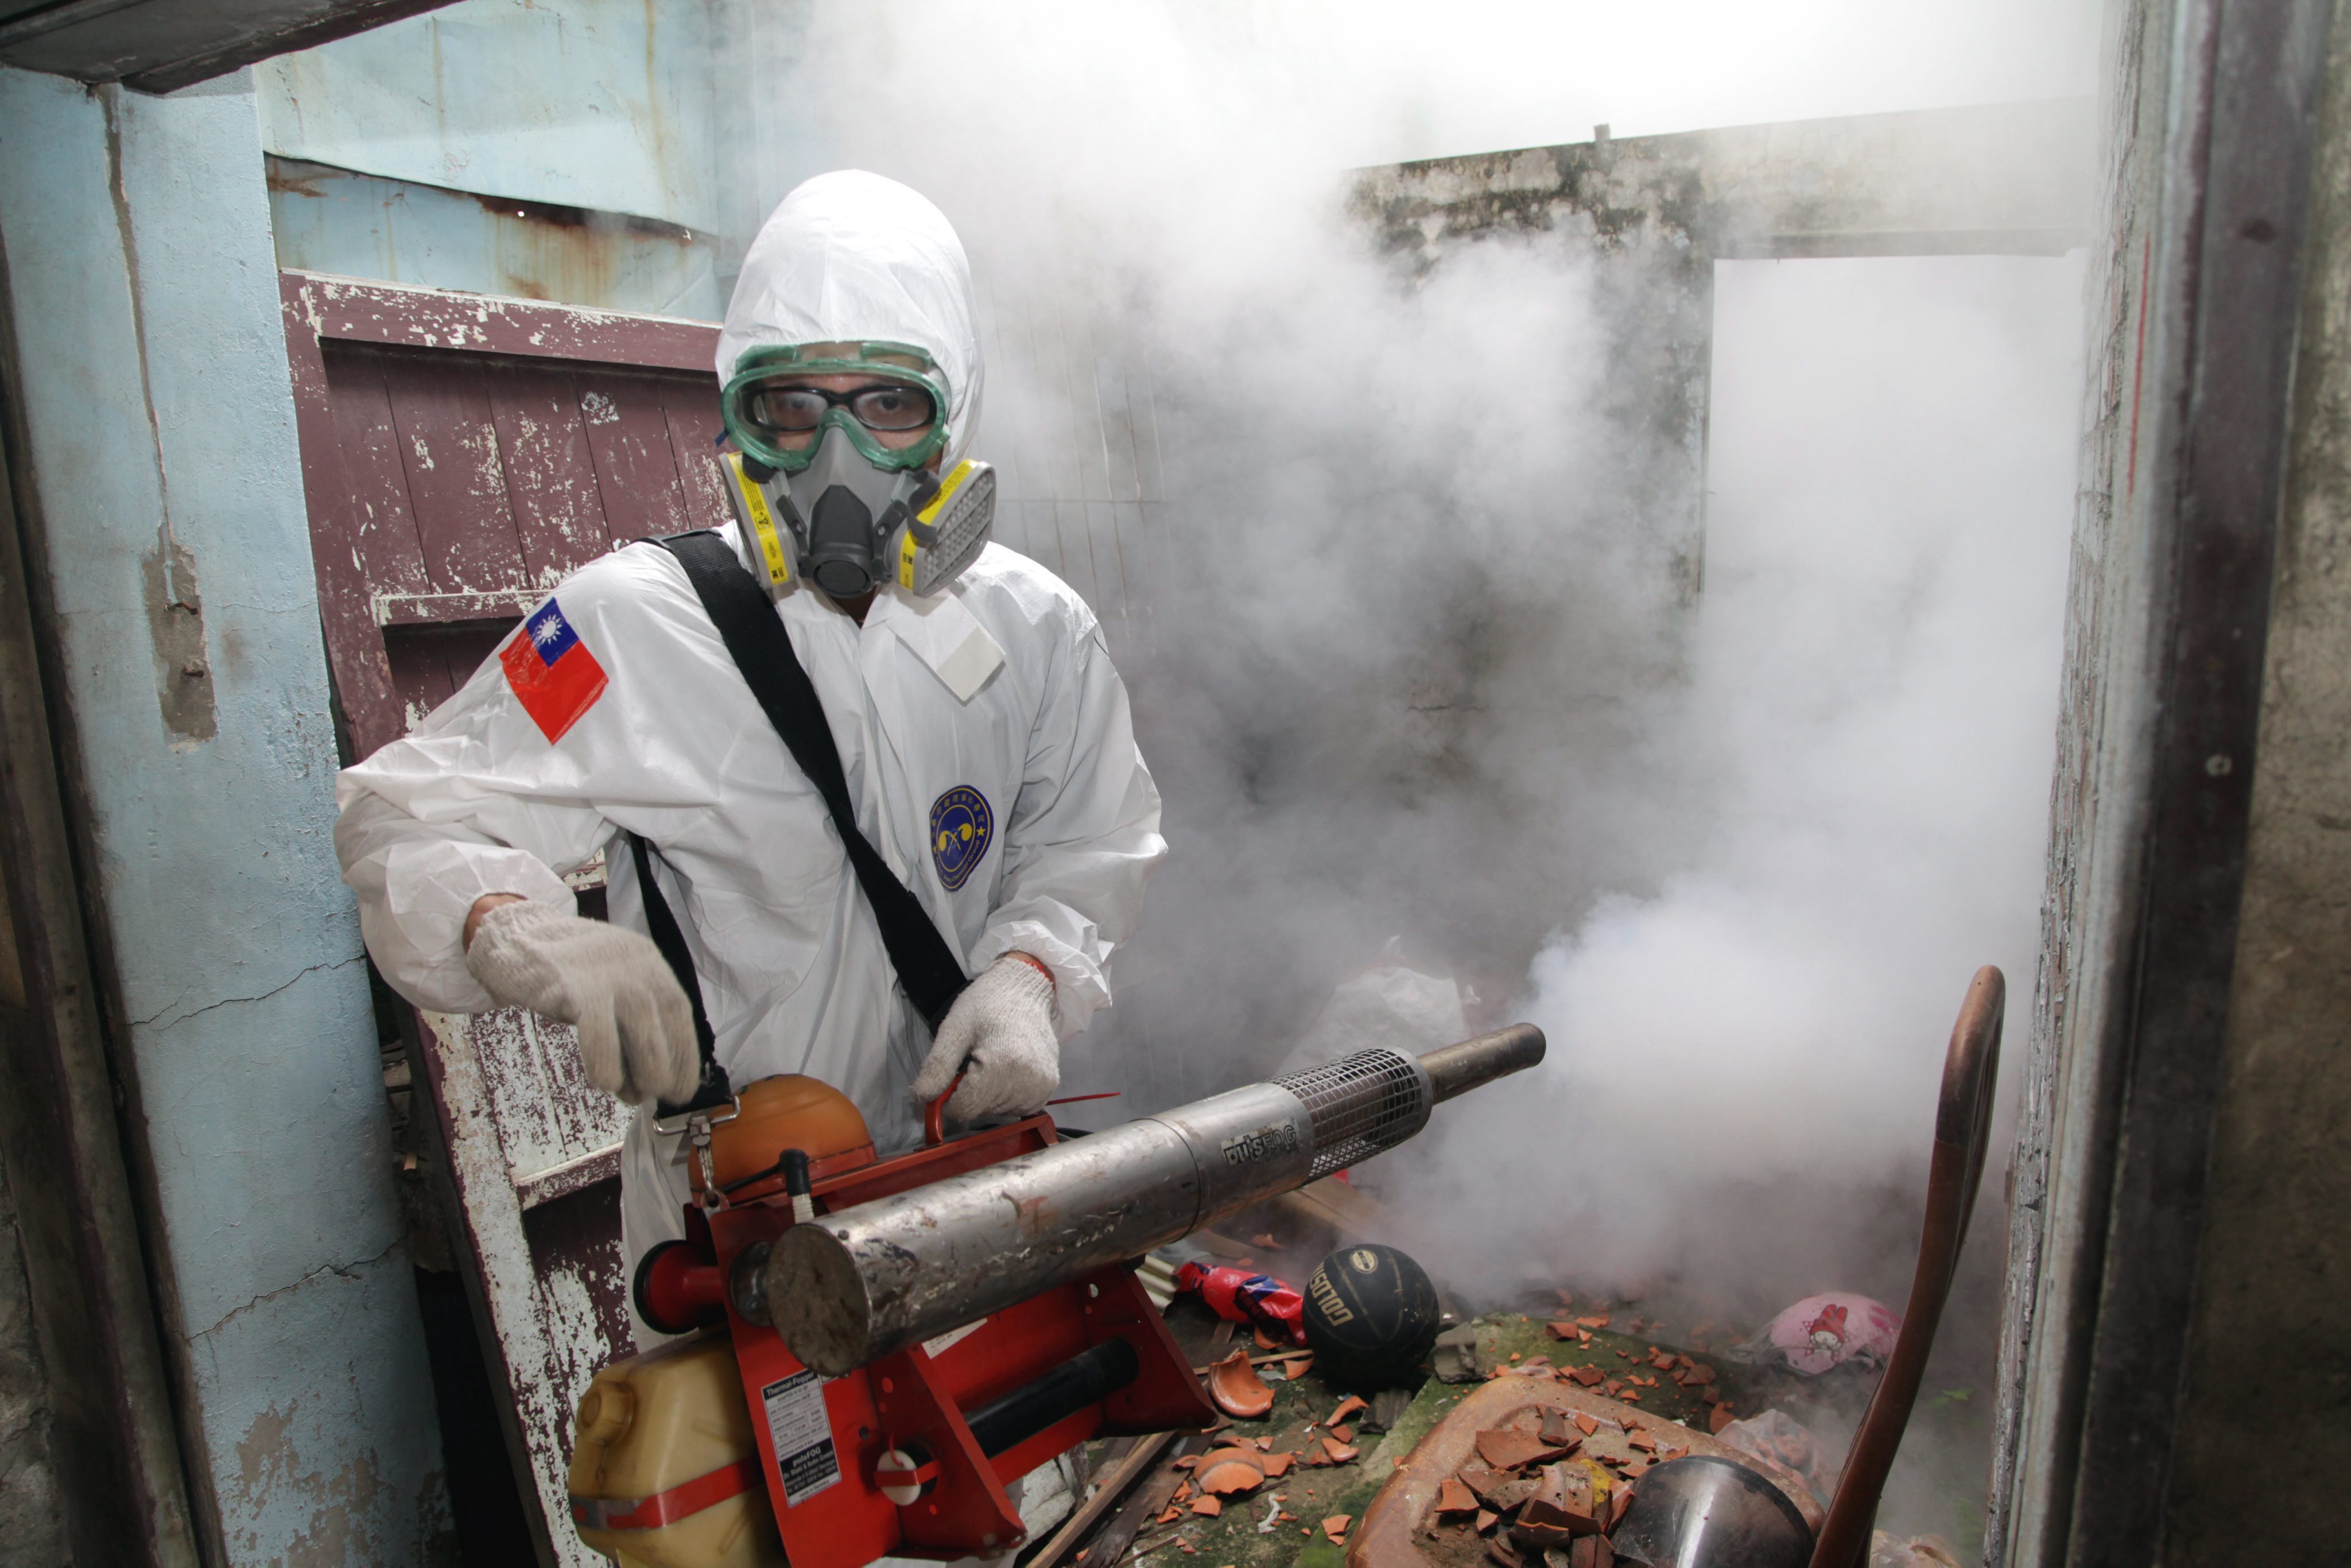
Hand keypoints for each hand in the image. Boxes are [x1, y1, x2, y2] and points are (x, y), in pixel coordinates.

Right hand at [464, 900, 700, 1105]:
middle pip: (665, 1017)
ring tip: (634, 1097)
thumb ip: (628, 1024)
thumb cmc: (564, 975)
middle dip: (667, 1065)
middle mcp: (633, 962)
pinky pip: (597, 1030)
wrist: (513, 938)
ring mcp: (604, 971)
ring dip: (644, 1067)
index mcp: (647, 960)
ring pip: (640, 1023)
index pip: (679, 1009)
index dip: (685, 1052)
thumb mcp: (607, 989)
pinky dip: (605, 1061)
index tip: (683, 1088)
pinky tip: (604, 1083)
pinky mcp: (572, 984)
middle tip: (657, 1095)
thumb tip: (645, 1082)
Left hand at [910, 954, 1058, 1119]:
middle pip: (982, 1111)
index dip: (949, 1099)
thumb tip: (921, 1099)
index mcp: (1000, 1065)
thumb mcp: (953, 1030)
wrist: (1023, 988)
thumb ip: (936, 1067)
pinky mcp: (1050, 1086)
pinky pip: (1020, 1108)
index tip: (952, 1076)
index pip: (964, 1109)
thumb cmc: (985, 1004)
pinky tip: (1006, 1073)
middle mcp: (1025, 1080)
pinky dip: (1008, 1097)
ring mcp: (1041, 1085)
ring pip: (1000, 1112)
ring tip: (991, 1063)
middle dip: (970, 1094)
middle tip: (973, 1061)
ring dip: (989, 1097)